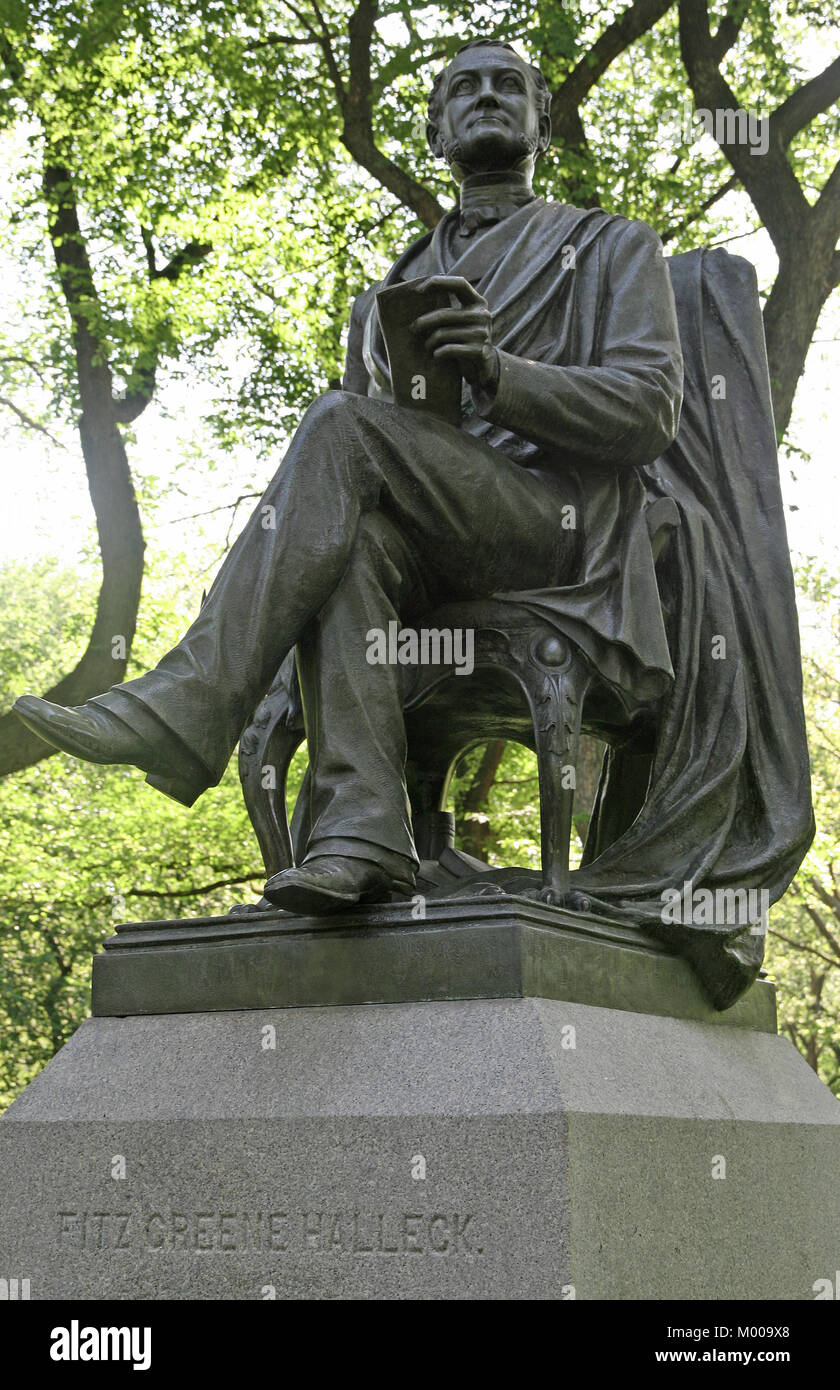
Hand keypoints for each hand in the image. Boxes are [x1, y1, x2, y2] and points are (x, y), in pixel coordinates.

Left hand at [412, 275, 498, 391]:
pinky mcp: (480, 352)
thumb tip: (417, 298)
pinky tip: (436, 355)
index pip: (459, 283)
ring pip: (443, 334)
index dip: (438, 282)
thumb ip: (449, 310)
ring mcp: (482, 334)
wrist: (485, 368)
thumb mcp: (462, 322)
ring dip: (430, 342)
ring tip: (428, 346)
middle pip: (444, 314)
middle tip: (412, 329)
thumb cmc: (465, 341)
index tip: (418, 290)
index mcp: (478, 303)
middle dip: (423, 322)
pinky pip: (449, 349)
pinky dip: (438, 353)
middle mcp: (483, 315)